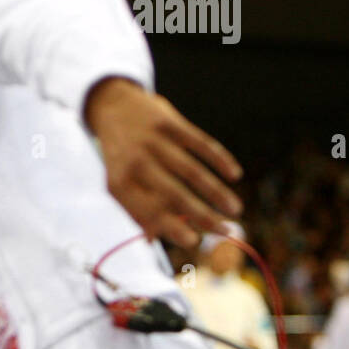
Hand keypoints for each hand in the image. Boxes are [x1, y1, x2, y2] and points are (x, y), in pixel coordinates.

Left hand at [85, 77, 242, 248]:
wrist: (112, 106)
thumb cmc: (122, 156)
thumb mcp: (119, 181)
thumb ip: (135, 209)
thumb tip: (151, 240)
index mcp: (119, 183)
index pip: (148, 211)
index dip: (171, 228)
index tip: (194, 243)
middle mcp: (134, 162)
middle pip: (174, 194)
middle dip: (202, 215)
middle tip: (226, 231)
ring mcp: (151, 140)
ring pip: (191, 171)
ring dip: (216, 192)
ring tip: (236, 209)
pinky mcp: (168, 121)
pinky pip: (199, 143)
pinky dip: (219, 159)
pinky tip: (234, 174)